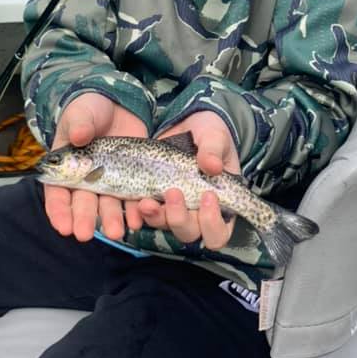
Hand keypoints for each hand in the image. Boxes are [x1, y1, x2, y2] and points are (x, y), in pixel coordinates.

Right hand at [46, 93, 146, 241]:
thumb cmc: (91, 109)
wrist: (120, 104)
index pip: (57, 192)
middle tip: (86, 235)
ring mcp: (109, 181)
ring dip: (112, 219)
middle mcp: (86, 179)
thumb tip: (79, 135)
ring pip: (108, 205)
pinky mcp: (131, 178)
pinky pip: (132, 197)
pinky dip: (135, 209)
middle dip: (85, 219)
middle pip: (84, 203)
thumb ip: (80, 123)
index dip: (59, 210)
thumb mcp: (82, 113)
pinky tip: (138, 219)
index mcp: (66, 167)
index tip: (63, 226)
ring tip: (117, 232)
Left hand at [136, 112, 239, 249]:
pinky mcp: (153, 199)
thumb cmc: (208, 135)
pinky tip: (136, 202)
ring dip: (155, 216)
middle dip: (179, 219)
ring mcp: (173, 209)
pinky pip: (145, 213)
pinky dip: (138, 212)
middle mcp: (196, 213)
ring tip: (146, 201)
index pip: (219, 231)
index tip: (208, 196)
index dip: (213, 223)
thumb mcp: (215, 137)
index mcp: (220, 205)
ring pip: (165, 226)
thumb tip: (213, 166)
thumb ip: (214, 150)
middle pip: (189, 233)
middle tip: (173, 192)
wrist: (185, 124)